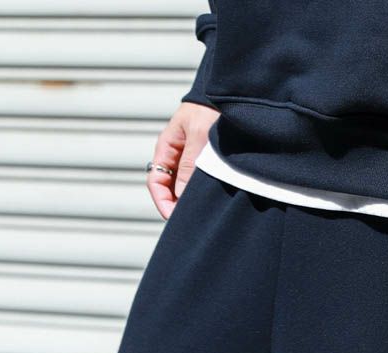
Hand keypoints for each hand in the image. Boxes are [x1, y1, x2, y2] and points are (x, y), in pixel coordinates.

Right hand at [147, 102, 219, 218]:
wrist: (231, 94)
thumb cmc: (211, 109)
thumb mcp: (199, 137)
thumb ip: (190, 166)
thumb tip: (181, 197)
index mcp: (167, 148)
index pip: (156, 182)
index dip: (162, 202)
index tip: (174, 218)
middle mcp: (176, 156)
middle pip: (169, 190)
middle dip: (177, 207)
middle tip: (191, 222)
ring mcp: (190, 160)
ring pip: (184, 189)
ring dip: (190, 201)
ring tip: (203, 214)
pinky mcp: (205, 163)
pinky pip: (198, 183)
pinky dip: (201, 194)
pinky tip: (211, 202)